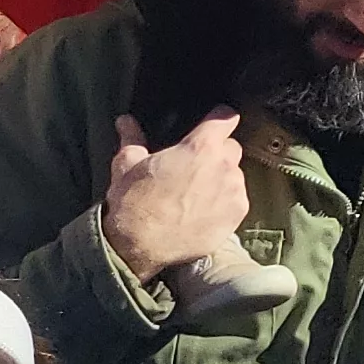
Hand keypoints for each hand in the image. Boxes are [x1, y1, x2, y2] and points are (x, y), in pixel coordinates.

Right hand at [104, 109, 249, 276]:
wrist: (138, 246)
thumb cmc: (132, 203)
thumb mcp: (126, 165)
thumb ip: (132, 138)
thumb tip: (125, 122)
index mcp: (200, 147)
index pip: (226, 118)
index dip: (220, 117)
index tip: (216, 122)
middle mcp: (224, 166)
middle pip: (231, 148)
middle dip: (216, 153)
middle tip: (194, 168)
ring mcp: (234, 191)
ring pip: (235, 176)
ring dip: (221, 179)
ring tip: (195, 195)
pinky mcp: (237, 214)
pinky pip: (237, 200)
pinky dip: (225, 202)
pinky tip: (203, 211)